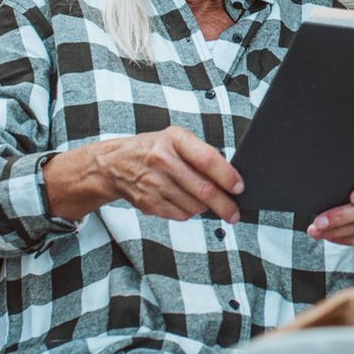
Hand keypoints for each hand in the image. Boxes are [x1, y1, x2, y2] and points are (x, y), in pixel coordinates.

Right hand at [46, 126, 242, 222]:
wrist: (114, 165)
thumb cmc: (154, 150)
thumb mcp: (175, 140)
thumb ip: (201, 154)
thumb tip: (230, 179)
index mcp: (174, 139)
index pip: (208, 159)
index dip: (227, 176)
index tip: (240, 188)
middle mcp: (163, 160)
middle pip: (203, 190)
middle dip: (225, 205)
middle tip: (235, 213)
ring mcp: (154, 183)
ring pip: (194, 206)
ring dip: (206, 209)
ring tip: (206, 202)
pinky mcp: (149, 203)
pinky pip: (180, 215)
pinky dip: (189, 212)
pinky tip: (185, 202)